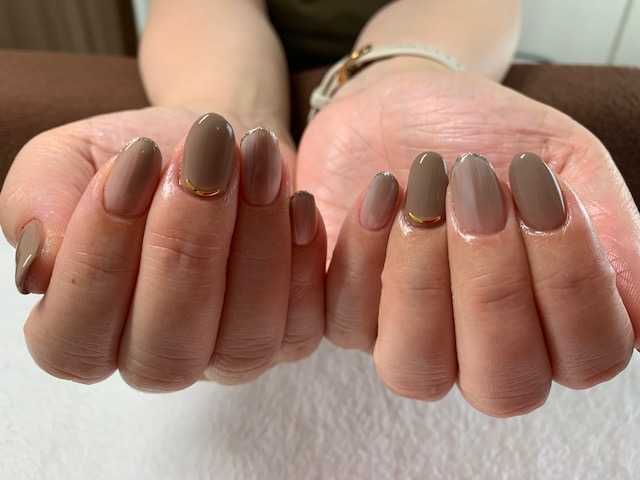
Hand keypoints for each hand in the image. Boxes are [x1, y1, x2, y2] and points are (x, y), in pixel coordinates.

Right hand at [0, 107, 325, 389]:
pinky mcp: (293, 334)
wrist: (219, 141)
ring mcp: (232, 355)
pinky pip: (305, 323)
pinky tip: (297, 200)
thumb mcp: (71, 159)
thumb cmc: (141, 156)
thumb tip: (40, 267)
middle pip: (166, 351)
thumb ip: (37, 204)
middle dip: (185, 248)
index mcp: (87, 331)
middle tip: (202, 158)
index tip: (128, 166)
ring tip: (252, 158)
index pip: (74, 341)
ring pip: (244, 340)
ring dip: (253, 244)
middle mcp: (161, 357)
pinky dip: (305, 260)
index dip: (98, 262)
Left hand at [297, 63, 639, 416]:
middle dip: (491, 286)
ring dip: (421, 281)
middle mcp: (482, 348)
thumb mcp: (563, 160)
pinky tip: (379, 192)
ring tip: (424, 194)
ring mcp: (410, 338)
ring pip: (414, 370)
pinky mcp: (348, 313)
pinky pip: (346, 321)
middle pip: (501, 385)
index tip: (541, 191)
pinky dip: (362, 254)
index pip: (587, 355)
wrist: (407, 102)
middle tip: (477, 193)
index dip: (571, 283)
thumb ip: (609, 226)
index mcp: (551, 321)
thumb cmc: (490, 136)